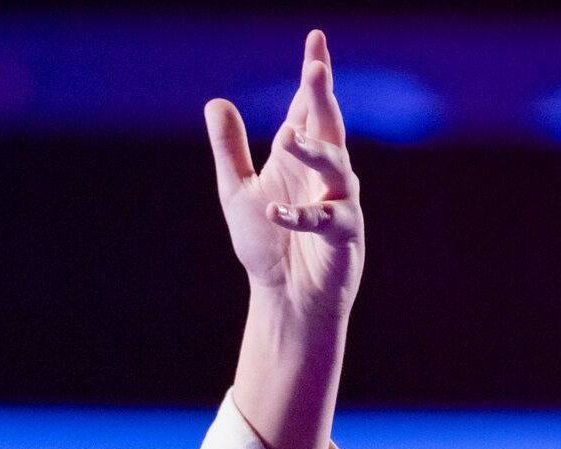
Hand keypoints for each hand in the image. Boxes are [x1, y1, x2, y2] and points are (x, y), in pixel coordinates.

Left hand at [204, 29, 363, 317]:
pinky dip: (299, 215)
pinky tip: (274, 212)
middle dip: (322, 96)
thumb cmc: (268, 244)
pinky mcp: (344, 236)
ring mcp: (340, 202)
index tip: (315, 39)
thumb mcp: (238, 191)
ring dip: (312, 152)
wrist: (286, 297)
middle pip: (328, 126)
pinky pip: (326, 220)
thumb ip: (230, 149)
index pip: (308, 108)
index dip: (313, 75)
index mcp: (302, 157)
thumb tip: (216, 102)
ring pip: (335, 166)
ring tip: (285, 139)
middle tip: (315, 68)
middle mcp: (326, 173)